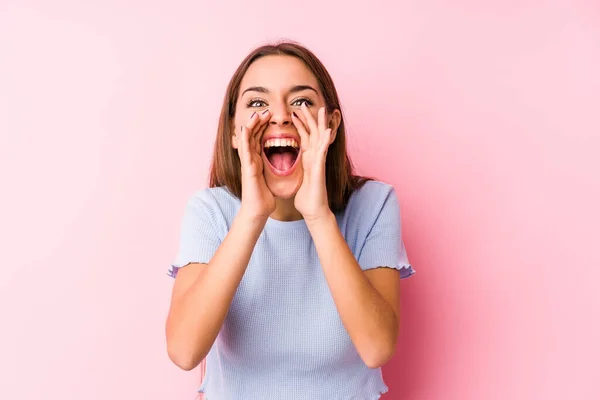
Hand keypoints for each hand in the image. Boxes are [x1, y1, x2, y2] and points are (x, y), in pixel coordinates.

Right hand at [235, 110, 274, 220]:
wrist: (258, 210)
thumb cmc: (263, 197)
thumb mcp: (269, 178)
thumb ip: (270, 169)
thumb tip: (276, 164)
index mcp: (256, 161)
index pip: (259, 140)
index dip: (263, 128)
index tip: (270, 117)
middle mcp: (250, 160)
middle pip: (253, 136)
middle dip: (258, 122)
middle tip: (265, 111)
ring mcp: (247, 162)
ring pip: (247, 139)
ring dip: (251, 125)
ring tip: (257, 113)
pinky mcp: (247, 167)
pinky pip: (245, 149)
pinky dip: (245, 136)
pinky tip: (246, 126)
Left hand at [292, 104, 333, 221]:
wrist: (313, 211)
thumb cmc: (306, 198)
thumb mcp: (298, 179)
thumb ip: (296, 169)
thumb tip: (290, 165)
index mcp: (308, 159)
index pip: (304, 137)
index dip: (300, 125)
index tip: (295, 112)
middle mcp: (314, 158)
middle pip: (313, 133)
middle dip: (309, 118)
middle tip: (305, 103)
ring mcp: (318, 162)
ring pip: (320, 139)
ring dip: (321, 124)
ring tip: (322, 110)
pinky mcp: (319, 169)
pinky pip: (322, 152)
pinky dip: (324, 141)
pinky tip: (327, 131)